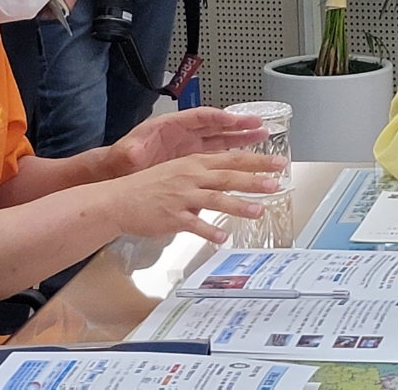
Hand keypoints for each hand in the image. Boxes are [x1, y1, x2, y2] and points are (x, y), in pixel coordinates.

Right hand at [103, 150, 285, 243]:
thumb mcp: (179, 172)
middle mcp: (191, 177)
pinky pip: (195, 225)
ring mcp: (182, 197)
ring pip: (216, 199)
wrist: (120, 199)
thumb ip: (204, 176)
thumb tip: (226, 181)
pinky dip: (210, 231)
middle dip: (255, 178)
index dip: (256, 161)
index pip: (232, 159)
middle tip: (277, 182)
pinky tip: (223, 238)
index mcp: (195, 164)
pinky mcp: (173, 217)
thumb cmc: (149, 187)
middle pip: (229, 176)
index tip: (277, 162)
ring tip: (259, 210)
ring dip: (239, 204)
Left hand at [111, 108, 268, 174]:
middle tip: (259, 124)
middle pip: (216, 125)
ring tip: (262, 135)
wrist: (120, 173)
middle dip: (238, 124)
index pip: (199, 118)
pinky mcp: (192, 162)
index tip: (234, 119)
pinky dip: (231, 154)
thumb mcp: (128, 153)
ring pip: (221, 139)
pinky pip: (216, 155)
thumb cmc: (123, 159)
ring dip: (240, 137)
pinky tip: (246, 157)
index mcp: (171, 126)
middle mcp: (184, 134)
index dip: (218, 117)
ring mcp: (190, 148)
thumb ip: (133, 150)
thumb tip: (134, 151)